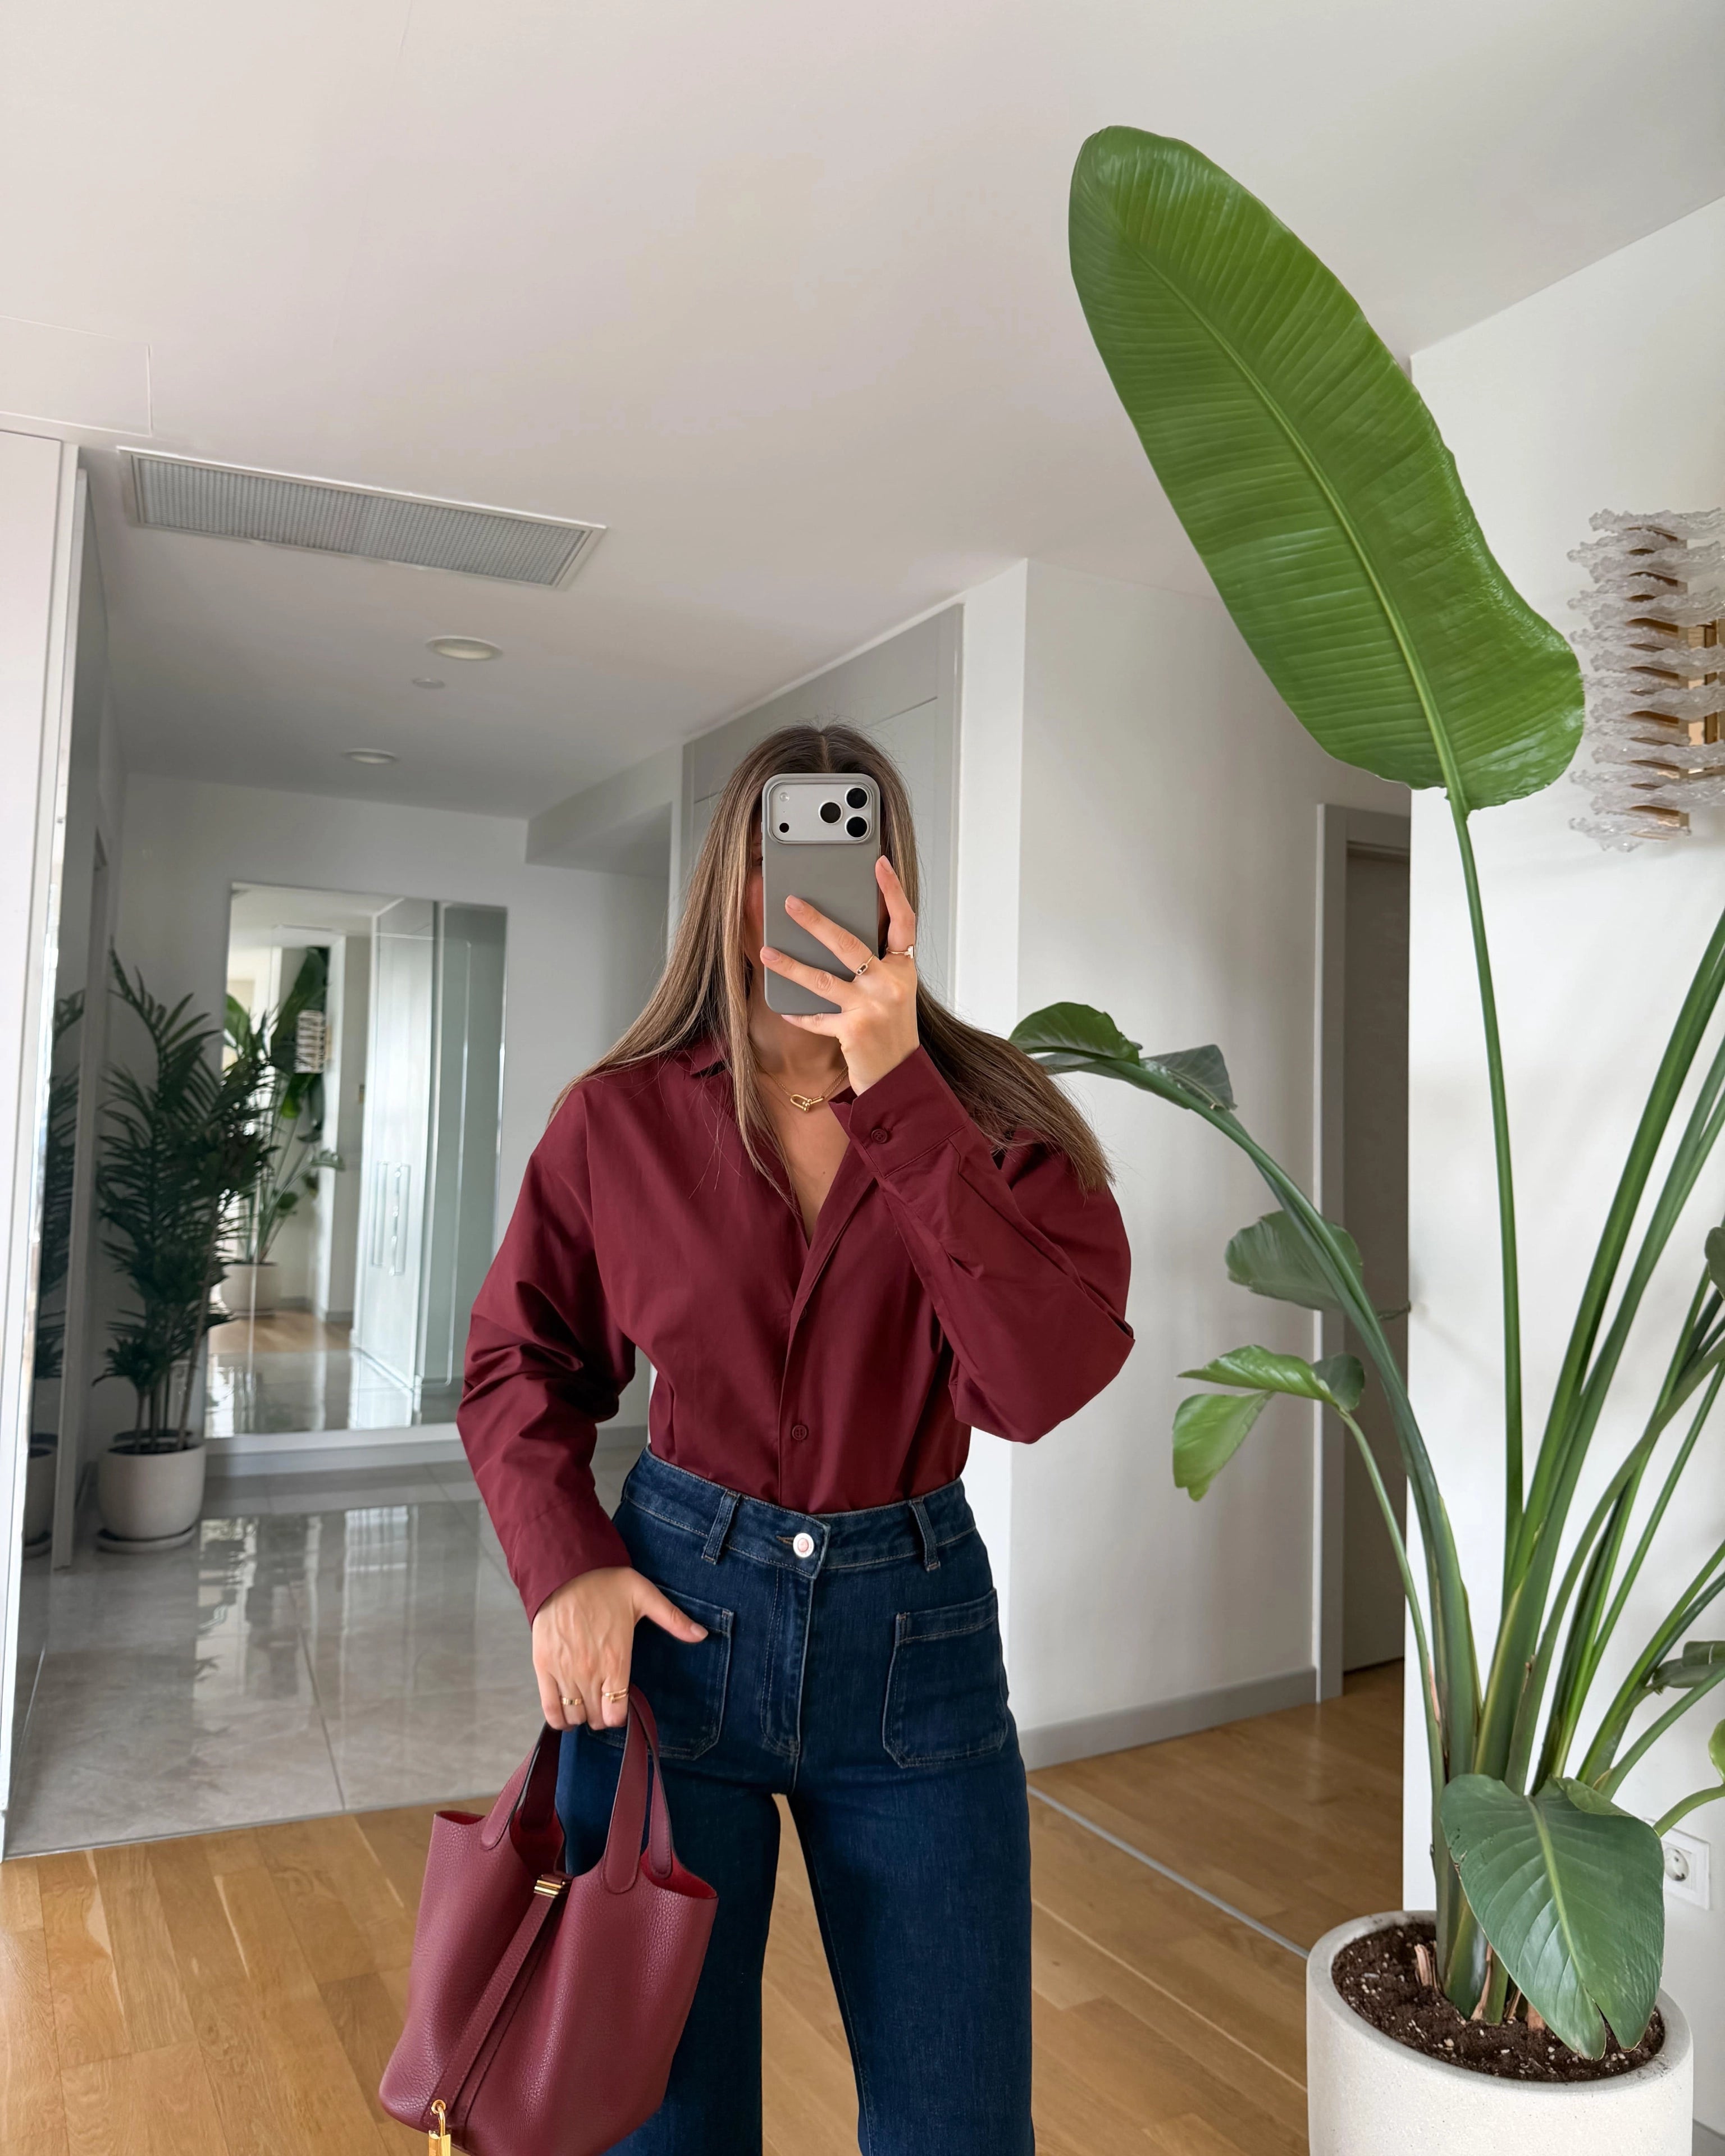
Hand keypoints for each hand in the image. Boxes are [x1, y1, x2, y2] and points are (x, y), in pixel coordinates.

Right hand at [530, 1567, 706, 1730]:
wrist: (565, 1569)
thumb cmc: (605, 1582)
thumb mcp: (645, 1595)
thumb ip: (673, 1619)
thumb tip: (702, 1635)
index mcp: (616, 1659)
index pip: (616, 1713)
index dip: (619, 1714)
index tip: (620, 1703)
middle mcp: (590, 1671)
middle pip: (596, 1718)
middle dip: (602, 1714)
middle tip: (604, 1699)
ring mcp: (564, 1671)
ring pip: (574, 1715)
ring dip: (582, 1714)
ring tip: (586, 1701)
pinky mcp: (543, 1667)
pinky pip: (549, 1709)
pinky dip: (558, 1718)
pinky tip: (566, 1712)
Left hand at [760, 856, 918, 1093]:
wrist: (899, 1079)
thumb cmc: (892, 1032)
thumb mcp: (893, 992)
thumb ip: (874, 965)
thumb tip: (833, 935)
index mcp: (904, 969)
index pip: (904, 922)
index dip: (893, 890)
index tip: (879, 863)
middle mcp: (891, 985)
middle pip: (850, 944)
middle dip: (816, 922)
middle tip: (790, 902)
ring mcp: (873, 1008)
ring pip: (823, 979)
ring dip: (791, 965)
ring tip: (767, 952)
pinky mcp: (854, 1031)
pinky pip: (817, 1017)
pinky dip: (799, 1013)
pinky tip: (783, 1007)